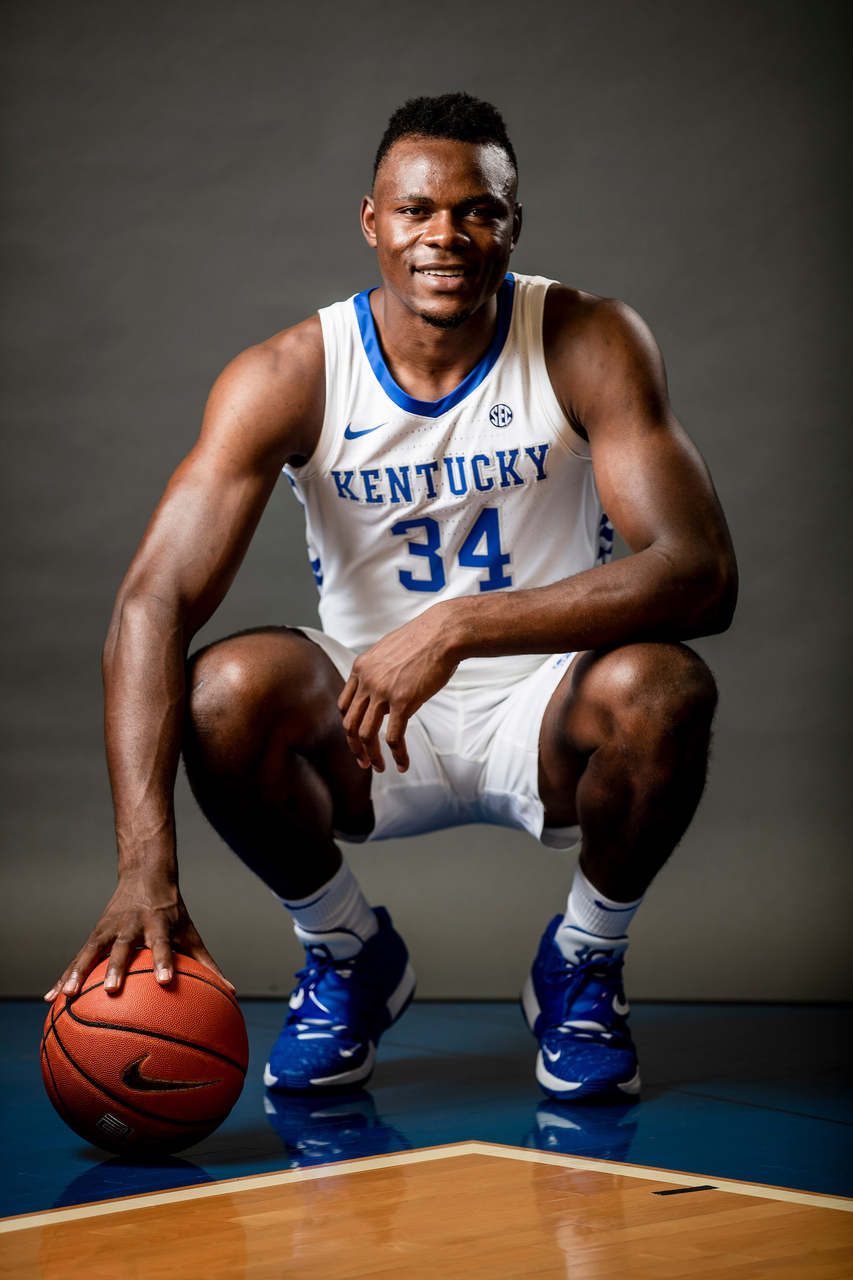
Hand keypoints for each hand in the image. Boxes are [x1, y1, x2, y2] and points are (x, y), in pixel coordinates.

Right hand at [44, 873, 232, 1000]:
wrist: (145, 875)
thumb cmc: (172, 912)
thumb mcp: (190, 932)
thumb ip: (207, 963)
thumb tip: (231, 992)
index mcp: (158, 925)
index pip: (163, 945)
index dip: (164, 961)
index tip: (165, 981)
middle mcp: (133, 925)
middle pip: (123, 947)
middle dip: (117, 967)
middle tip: (113, 990)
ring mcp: (111, 928)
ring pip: (92, 951)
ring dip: (79, 972)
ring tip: (67, 996)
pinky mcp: (95, 933)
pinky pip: (78, 958)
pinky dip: (65, 975)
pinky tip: (52, 998)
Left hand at [338, 605, 460, 772]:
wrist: (443, 633)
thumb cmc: (424, 640)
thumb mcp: (390, 651)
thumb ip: (379, 672)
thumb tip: (384, 695)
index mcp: (361, 668)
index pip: (344, 705)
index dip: (348, 726)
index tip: (357, 739)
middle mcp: (367, 681)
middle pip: (349, 723)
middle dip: (354, 748)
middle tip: (364, 762)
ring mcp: (383, 692)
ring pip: (366, 734)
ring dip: (372, 756)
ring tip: (380, 767)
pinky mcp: (402, 702)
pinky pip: (393, 737)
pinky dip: (397, 754)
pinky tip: (403, 764)